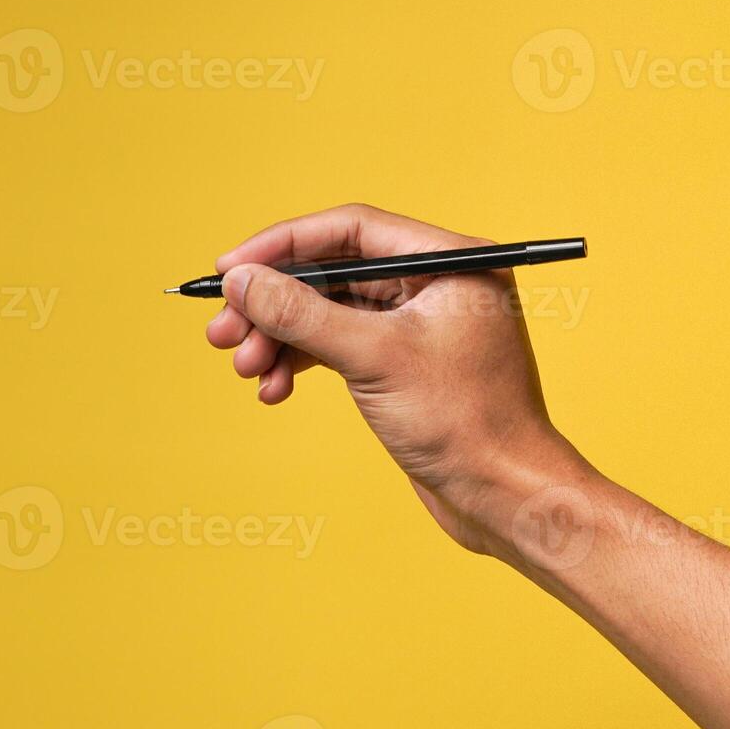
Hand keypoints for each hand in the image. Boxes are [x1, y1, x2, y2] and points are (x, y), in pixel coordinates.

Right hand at [205, 204, 588, 555]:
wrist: (506, 498)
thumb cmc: (466, 426)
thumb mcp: (375, 360)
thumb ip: (303, 315)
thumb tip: (242, 281)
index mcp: (451, 260)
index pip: (351, 230)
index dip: (284, 244)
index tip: (230, 268)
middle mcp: (438, 282)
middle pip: (333, 272)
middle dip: (275, 302)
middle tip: (223, 331)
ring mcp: (420, 324)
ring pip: (330, 312)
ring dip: (281, 337)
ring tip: (246, 367)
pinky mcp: (404, 363)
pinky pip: (340, 345)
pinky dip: (303, 362)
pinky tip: (274, 388)